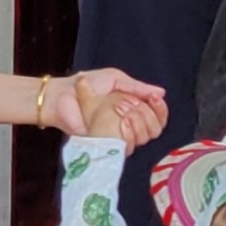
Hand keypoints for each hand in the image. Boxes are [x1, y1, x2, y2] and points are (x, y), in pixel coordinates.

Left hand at [42, 68, 165, 136]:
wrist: (64, 96)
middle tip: (133, 103)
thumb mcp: (116, 78)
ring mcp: (118, 136)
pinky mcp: (107, 145)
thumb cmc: (86, 85)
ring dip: (138, 121)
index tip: (155, 99)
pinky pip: (127, 147)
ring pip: (143, 138)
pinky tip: (123, 121)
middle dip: (149, 114)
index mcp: (133, 107)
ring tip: (122, 109)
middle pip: (154, 129)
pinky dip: (129, 133)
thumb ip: (137, 86)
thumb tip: (161, 92)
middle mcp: (128, 124)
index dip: (161, 110)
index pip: (157, 116)